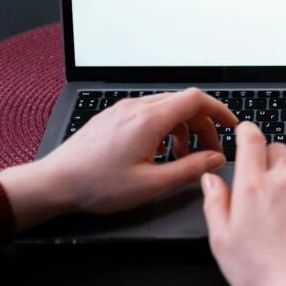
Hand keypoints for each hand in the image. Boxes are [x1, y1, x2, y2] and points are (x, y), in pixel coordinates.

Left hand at [0, 88, 236, 230]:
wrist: (54, 183)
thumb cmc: (96, 186)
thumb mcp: (151, 185)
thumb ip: (190, 170)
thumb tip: (215, 160)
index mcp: (149, 120)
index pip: (196, 99)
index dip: (219, 110)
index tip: (230, 126)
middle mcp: (136, 107)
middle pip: (184, 104)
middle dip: (203, 127)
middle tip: (208, 154)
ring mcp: (122, 110)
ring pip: (166, 109)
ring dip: (183, 130)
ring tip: (181, 159)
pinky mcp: (112, 117)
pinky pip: (148, 114)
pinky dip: (164, 130)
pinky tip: (157, 155)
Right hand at [201, 122, 285, 285]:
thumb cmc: (260, 272)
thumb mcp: (221, 241)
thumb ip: (215, 204)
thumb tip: (211, 179)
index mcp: (253, 187)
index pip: (252, 139)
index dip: (247, 131)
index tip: (246, 134)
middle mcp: (284, 181)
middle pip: (278, 148)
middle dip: (268, 156)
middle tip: (263, 177)